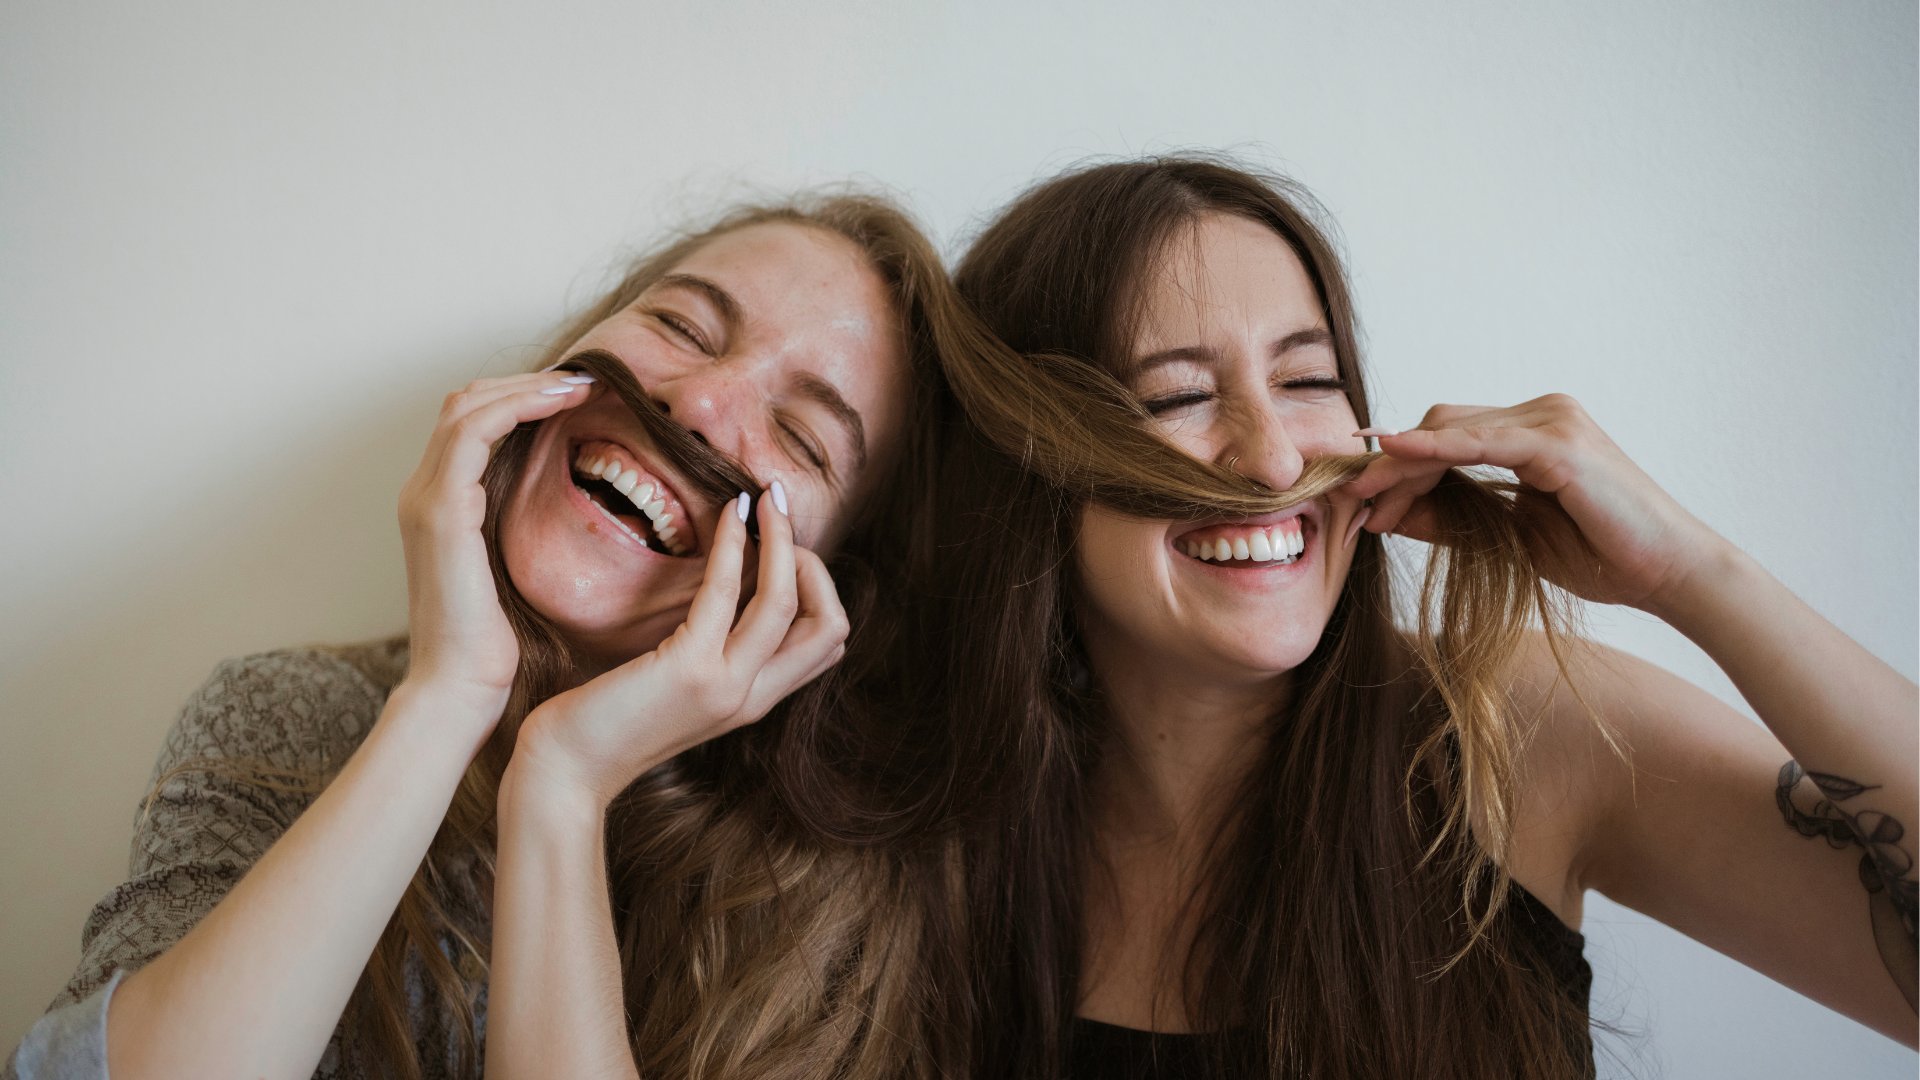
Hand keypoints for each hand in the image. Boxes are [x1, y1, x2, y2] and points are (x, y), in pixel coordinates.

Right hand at [397, 369, 595, 719]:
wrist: (459, 687)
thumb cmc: (491, 644)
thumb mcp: (511, 572)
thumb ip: (520, 531)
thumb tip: (567, 507)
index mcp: (440, 504)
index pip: (471, 423)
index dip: (520, 398)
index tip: (576, 396)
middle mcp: (424, 492)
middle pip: (464, 402)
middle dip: (524, 382)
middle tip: (584, 380)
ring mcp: (426, 499)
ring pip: (467, 406)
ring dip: (526, 386)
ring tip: (578, 385)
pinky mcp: (441, 511)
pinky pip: (473, 433)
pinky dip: (517, 407)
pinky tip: (560, 406)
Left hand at [510, 481, 849, 808]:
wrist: (569, 769)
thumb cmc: (610, 721)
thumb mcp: (681, 687)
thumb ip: (714, 653)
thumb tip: (727, 592)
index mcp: (755, 699)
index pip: (828, 642)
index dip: (820, 588)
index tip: (782, 551)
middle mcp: (753, 696)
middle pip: (831, 625)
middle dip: (815, 562)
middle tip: (777, 524)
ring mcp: (726, 685)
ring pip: (789, 602)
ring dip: (784, 538)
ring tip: (767, 499)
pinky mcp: (689, 668)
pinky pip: (726, 592)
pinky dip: (734, 544)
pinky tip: (729, 514)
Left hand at [1343, 393, 1730, 611]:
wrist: (1668, 574)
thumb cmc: (1600, 556)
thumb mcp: (1506, 538)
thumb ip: (1451, 518)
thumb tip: (1389, 514)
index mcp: (1529, 432)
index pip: (1445, 433)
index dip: (1399, 463)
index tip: (1361, 500)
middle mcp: (1540, 414)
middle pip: (1440, 422)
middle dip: (1391, 462)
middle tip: (1354, 501)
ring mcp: (1552, 422)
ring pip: (1452, 428)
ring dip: (1403, 462)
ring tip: (1368, 496)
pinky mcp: (1561, 445)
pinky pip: (1484, 441)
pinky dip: (1437, 448)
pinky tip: (1400, 455)